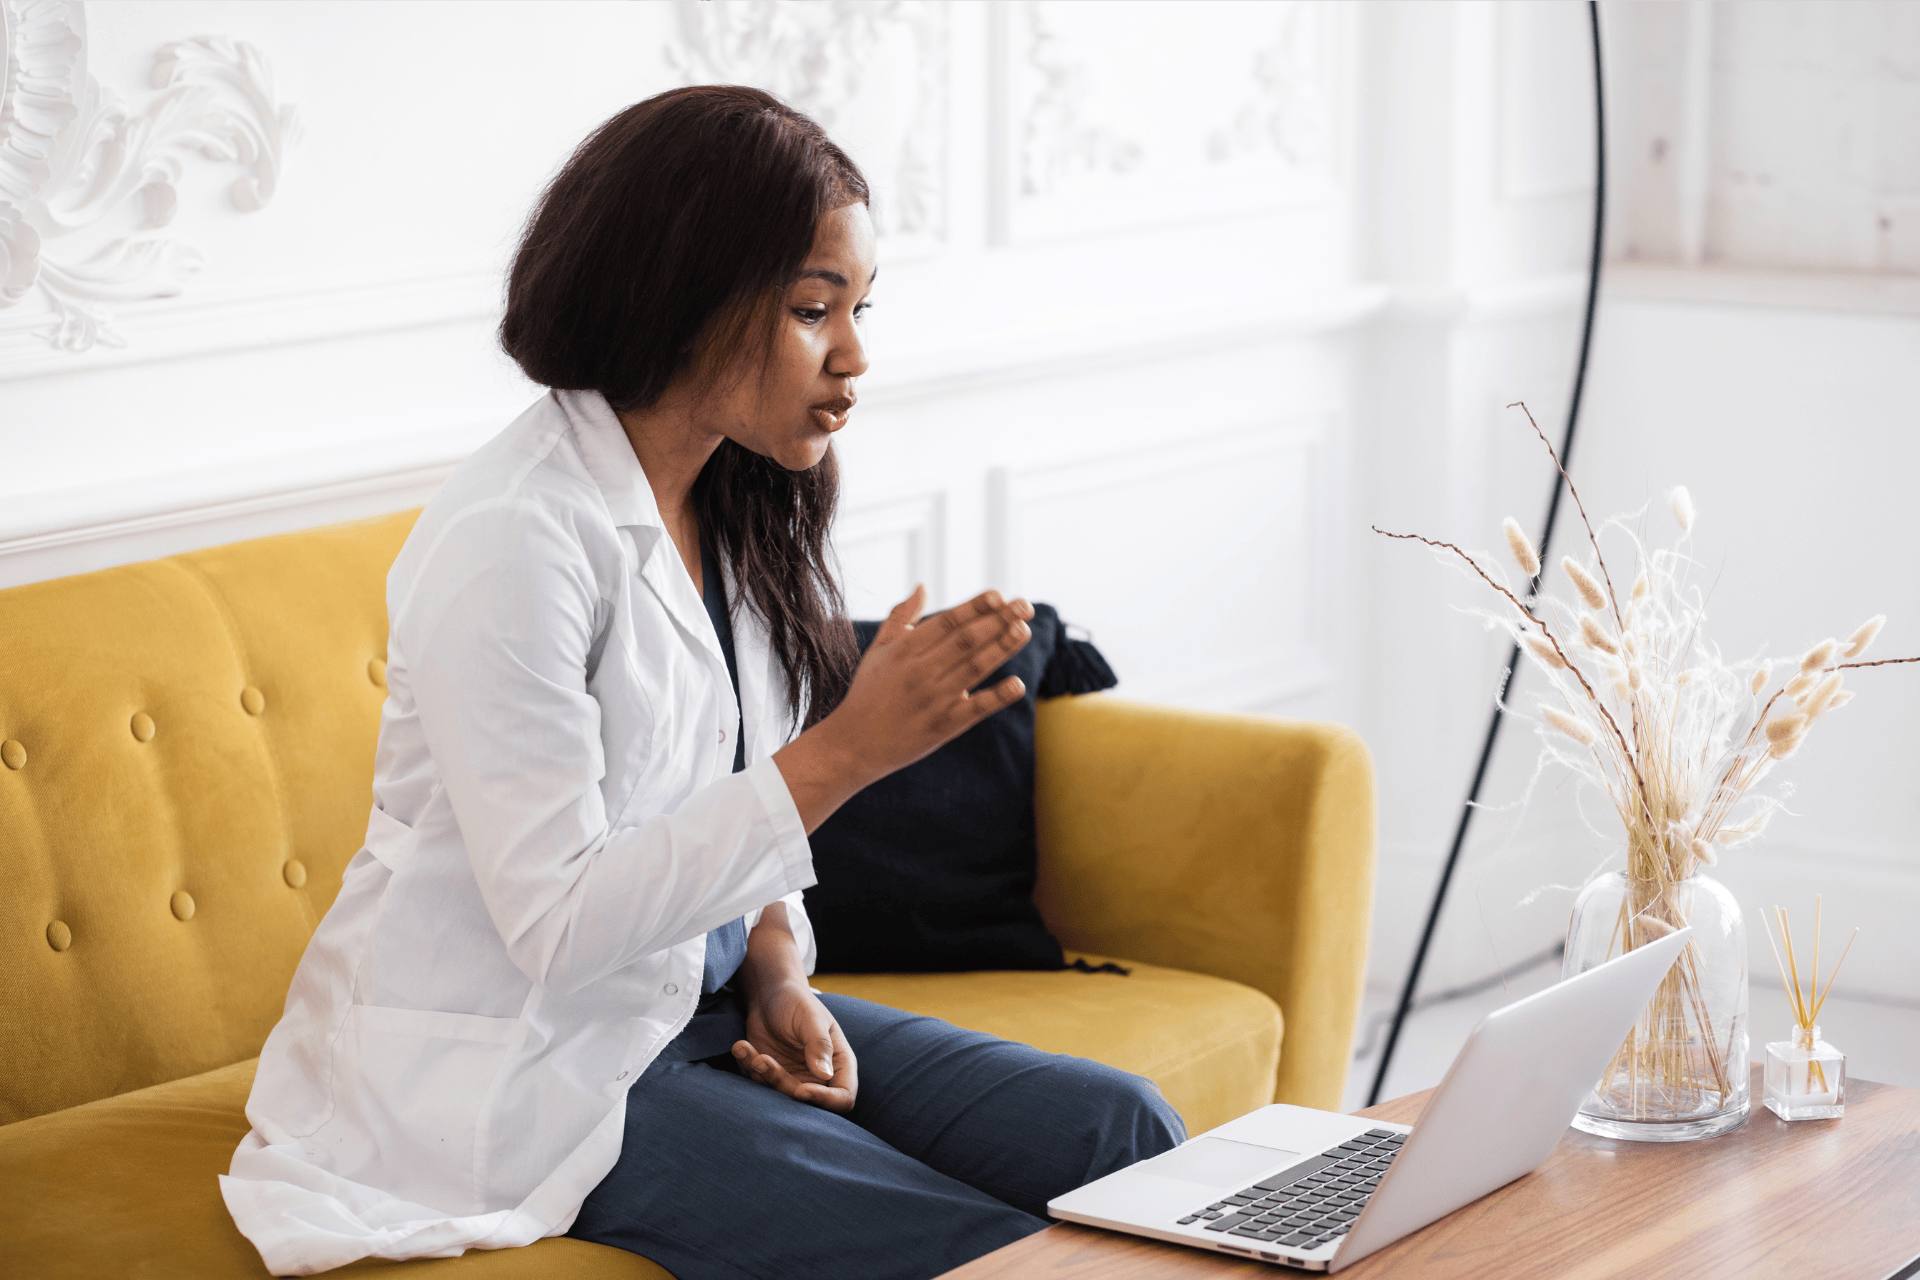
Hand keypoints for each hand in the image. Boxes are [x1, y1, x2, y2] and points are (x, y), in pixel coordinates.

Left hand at [732, 981, 857, 1113]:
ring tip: (745, 1047)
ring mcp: (793, 1078)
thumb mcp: (810, 1018)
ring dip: (759, 1073)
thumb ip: (819, 1045)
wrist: (769, 995)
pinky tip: (741, 1047)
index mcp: (838, 1063)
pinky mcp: (770, 1077)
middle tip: (762, 1060)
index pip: (843, 1097)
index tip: (801, 1090)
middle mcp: (818, 1076)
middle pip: (806, 1101)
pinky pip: (758, 1084)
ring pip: (778, 1095)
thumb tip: (825, 1075)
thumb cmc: (797, 1002)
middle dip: (781, 1083)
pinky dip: (747, 1067)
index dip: (825, 1100)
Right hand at [775, 586, 1033, 830]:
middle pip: (966, 640)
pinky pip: (974, 709)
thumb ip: (901, 617)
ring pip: (974, 668)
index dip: (974, 607)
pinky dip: (997, 697)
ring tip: (1024, 629)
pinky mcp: (943, 727)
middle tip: (1025, 605)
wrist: (853, 745)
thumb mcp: (878, 651)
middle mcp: (920, 671)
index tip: (999, 594)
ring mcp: (933, 699)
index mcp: (905, 650)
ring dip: (1002, 647)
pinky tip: (1018, 684)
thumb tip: (923, 586)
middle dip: (998, 620)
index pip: (947, 622)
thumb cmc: (868, 693)